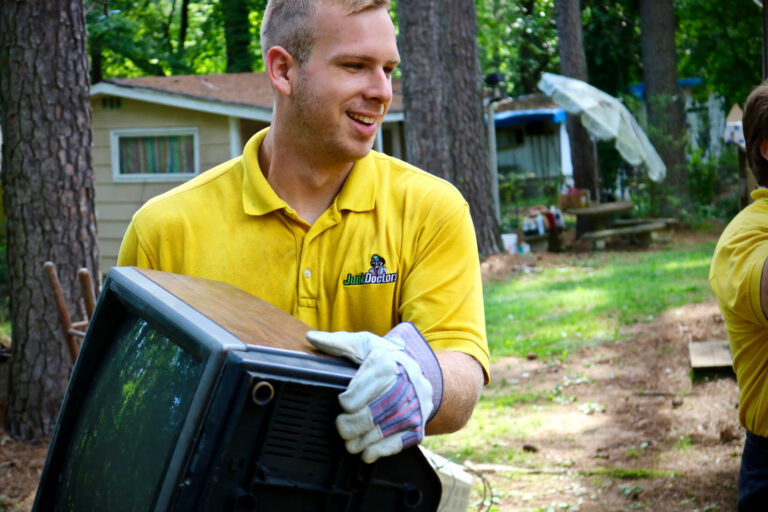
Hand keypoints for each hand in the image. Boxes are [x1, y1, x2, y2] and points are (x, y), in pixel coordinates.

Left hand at [306, 322, 442, 462]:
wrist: (418, 371)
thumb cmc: (386, 357)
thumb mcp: (365, 345)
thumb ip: (339, 343)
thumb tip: (312, 338)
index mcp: (387, 363)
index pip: (356, 395)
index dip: (345, 401)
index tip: (344, 401)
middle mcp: (405, 385)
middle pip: (367, 417)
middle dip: (348, 426)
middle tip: (341, 426)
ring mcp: (414, 406)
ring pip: (380, 433)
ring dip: (359, 442)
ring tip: (350, 441)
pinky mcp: (418, 423)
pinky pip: (398, 443)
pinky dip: (379, 451)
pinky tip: (367, 452)